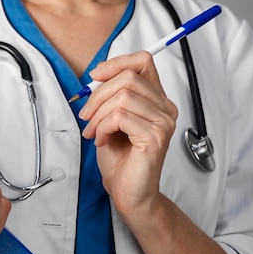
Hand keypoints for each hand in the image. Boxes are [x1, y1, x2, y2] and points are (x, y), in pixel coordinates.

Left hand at [78, 51, 177, 218]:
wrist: (128, 192)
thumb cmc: (120, 158)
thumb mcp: (110, 119)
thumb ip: (110, 95)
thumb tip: (96, 75)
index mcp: (156, 99)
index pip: (143, 62)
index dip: (116, 63)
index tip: (94, 76)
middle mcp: (165, 108)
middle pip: (128, 78)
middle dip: (98, 95)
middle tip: (87, 116)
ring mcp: (163, 122)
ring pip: (122, 97)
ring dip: (98, 115)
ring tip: (94, 132)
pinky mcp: (155, 137)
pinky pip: (120, 117)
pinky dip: (103, 127)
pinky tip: (102, 140)